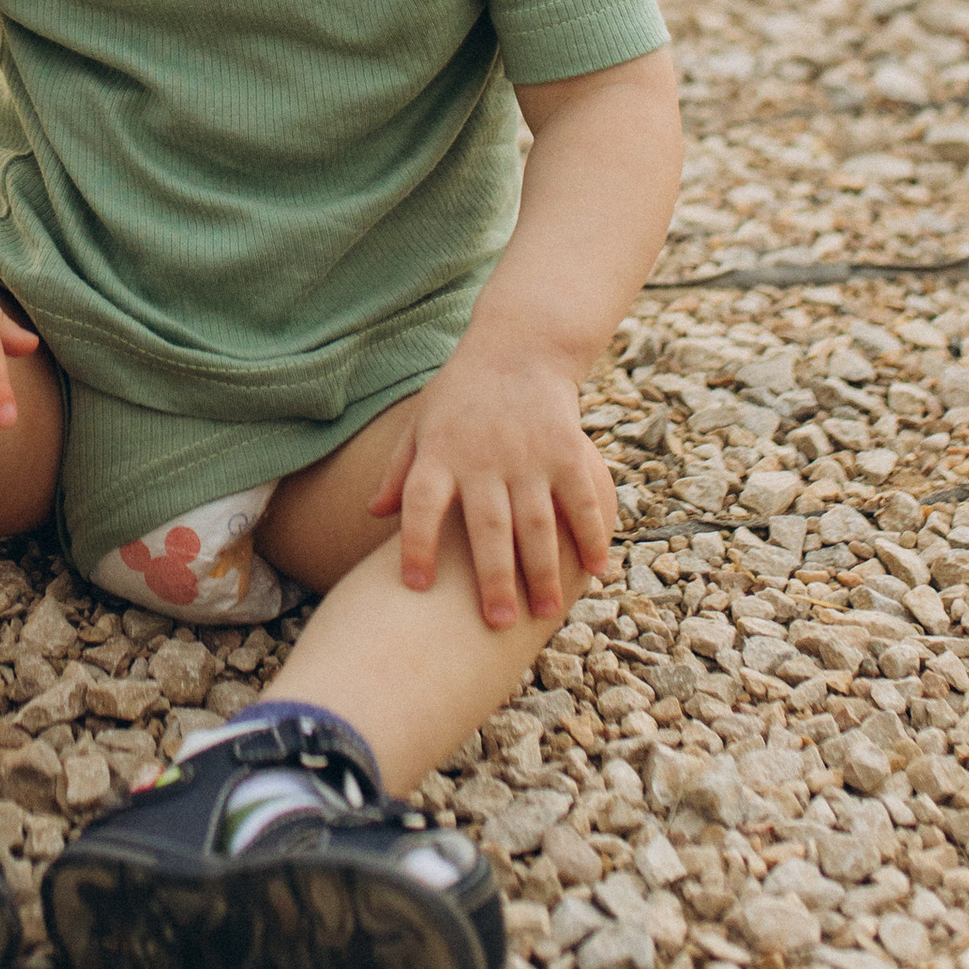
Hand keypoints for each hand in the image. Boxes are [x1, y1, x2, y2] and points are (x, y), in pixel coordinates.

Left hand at [366, 339, 616, 628]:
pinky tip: (597, 570)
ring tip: (546, 613)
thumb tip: (371, 513)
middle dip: (493, 578)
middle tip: (498, 624)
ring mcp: (530, 454)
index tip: (415, 585)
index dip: (415, 543)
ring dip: (544, 570)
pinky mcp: (568, 449)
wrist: (520, 345)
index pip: (421, 503)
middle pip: (487, 525)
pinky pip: (581, 499)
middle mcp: (484, 457)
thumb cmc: (463, 393)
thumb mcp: (423, 422)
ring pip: (538, 522)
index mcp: (442, 453)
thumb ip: (400, 470)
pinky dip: (592, 534)